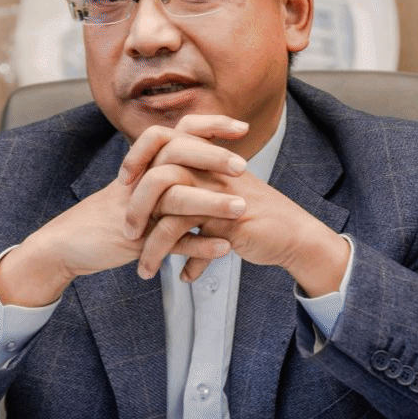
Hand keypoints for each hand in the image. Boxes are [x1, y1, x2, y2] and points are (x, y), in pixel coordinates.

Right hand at [0, 119, 240, 305]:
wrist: (68, 242)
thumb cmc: (109, 215)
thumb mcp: (138, 188)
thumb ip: (169, 173)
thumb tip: (207, 161)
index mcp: (146, 164)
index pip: (180, 132)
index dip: (210, 126)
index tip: (241, 128)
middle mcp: (141, 179)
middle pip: (177, 156)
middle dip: (212, 158)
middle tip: (242, 166)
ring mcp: (138, 208)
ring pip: (176, 198)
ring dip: (211, 203)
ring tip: (241, 209)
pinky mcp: (134, 239)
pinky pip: (170, 241)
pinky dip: (198, 246)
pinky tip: (223, 248)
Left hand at [123, 114, 350, 295]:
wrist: (294, 234)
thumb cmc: (254, 215)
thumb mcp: (218, 194)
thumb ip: (190, 188)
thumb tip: (154, 198)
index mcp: (205, 157)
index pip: (161, 139)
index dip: (136, 157)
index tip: (123, 184)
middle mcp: (210, 169)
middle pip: (158, 177)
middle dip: (135, 209)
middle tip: (128, 236)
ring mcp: (219, 194)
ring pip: (170, 213)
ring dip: (153, 248)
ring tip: (145, 271)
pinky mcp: (229, 220)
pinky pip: (192, 241)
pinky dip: (186, 264)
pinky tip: (185, 278)